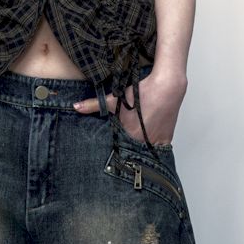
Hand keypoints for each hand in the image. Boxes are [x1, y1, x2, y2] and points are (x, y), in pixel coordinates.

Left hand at [72, 68, 186, 145]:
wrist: (167, 87)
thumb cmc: (142, 92)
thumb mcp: (114, 99)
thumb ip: (94, 105)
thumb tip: (76, 107)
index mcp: (127, 136)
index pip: (116, 152)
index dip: (113, 152)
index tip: (109, 155)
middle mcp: (141, 143)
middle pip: (129, 155)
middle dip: (125, 155)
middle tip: (121, 156)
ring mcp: (155, 143)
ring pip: (143, 155)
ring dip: (139, 154)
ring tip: (135, 153)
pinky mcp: (166, 141)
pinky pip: (157, 152)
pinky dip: (152, 151)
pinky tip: (148, 148)